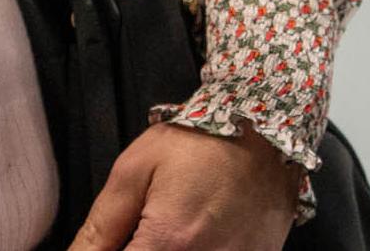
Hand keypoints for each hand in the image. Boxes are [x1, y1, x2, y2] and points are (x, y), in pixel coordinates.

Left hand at [69, 123, 304, 250]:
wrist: (267, 131)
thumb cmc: (202, 142)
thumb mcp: (135, 170)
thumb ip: (102, 226)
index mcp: (168, 244)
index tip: (111, 241)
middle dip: (138, 249)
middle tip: (140, 229)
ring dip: (163, 248)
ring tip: (171, 222)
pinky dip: (197, 248)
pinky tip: (195, 231)